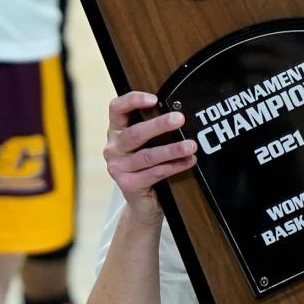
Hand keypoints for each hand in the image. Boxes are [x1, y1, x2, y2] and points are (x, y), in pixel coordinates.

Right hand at [103, 91, 197, 224]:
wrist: (142, 203)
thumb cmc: (146, 166)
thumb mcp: (145, 144)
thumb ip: (153, 129)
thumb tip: (178, 113)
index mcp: (115, 131)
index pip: (116, 108)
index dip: (133, 100)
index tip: (155, 99)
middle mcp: (113, 148)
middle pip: (135, 133)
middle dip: (159, 125)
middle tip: (180, 119)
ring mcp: (118, 167)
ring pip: (148, 155)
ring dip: (172, 149)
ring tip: (191, 145)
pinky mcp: (128, 184)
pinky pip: (155, 173)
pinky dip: (173, 166)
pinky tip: (187, 161)